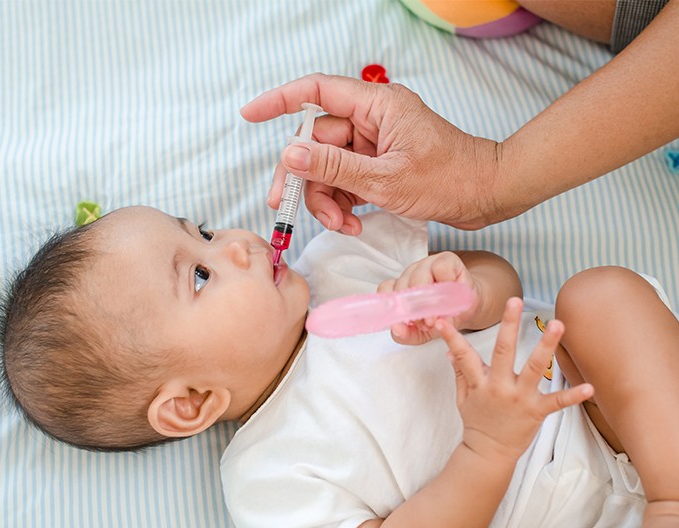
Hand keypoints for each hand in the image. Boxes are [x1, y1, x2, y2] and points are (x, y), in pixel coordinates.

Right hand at [240, 73, 502, 231]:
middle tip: (285, 205)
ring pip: (328, 167)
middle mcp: (371, 121)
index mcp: (375, 106)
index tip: (250, 114)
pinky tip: (354, 224)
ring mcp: (374, 145)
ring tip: (342, 225)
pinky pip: (346, 181)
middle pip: (316, 141)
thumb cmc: (448, 179)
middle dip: (304, 177)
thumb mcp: (385, 179)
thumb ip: (334, 167)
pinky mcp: (379, 166)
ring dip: (326, 199)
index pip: (316, 92)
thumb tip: (289, 154)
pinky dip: (343, 205)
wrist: (486, 196)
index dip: (279, 100)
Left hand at [377, 252, 481, 344]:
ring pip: (419, 277)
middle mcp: (410, 274)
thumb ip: (407, 334)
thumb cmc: (443, 316)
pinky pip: (440, 268)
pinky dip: (446, 283)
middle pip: (403, 286)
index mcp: (400, 288)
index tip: (403, 323)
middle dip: (414, 309)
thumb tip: (397, 329)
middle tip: (427, 323)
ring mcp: (426, 264)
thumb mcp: (424, 332)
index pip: (387, 291)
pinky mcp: (446, 259)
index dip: (394, 307)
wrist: (469, 307)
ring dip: (429, 299)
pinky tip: (452, 294)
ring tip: (439, 313)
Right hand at [438, 297, 593, 462]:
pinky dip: (573, 395)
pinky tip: (589, 387)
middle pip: (504, 351)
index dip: (451, 337)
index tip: (441, 321)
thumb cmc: (477, 421)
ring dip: (546, 345)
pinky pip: (557, 402)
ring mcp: (520, 398)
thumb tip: (450, 351)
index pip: (463, 355)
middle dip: (509, 324)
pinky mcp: (536, 411)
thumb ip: (460, 371)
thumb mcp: (463, 396)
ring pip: (535, 367)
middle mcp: (499, 387)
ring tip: (558, 324)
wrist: (489, 452)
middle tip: (515, 301)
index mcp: (480, 382)